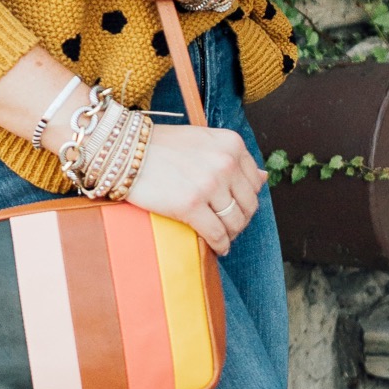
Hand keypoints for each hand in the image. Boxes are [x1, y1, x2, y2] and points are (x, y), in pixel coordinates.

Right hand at [126, 123, 266, 255]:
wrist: (124, 150)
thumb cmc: (160, 146)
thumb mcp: (203, 141)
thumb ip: (232, 158)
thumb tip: (265, 177)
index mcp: (231, 144)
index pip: (255, 182)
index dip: (245, 199)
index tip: (233, 207)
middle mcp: (225, 162)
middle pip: (248, 204)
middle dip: (239, 220)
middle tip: (228, 227)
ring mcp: (209, 184)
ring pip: (235, 222)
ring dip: (230, 235)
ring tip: (222, 238)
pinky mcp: (191, 204)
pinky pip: (216, 234)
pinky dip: (219, 245)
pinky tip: (216, 248)